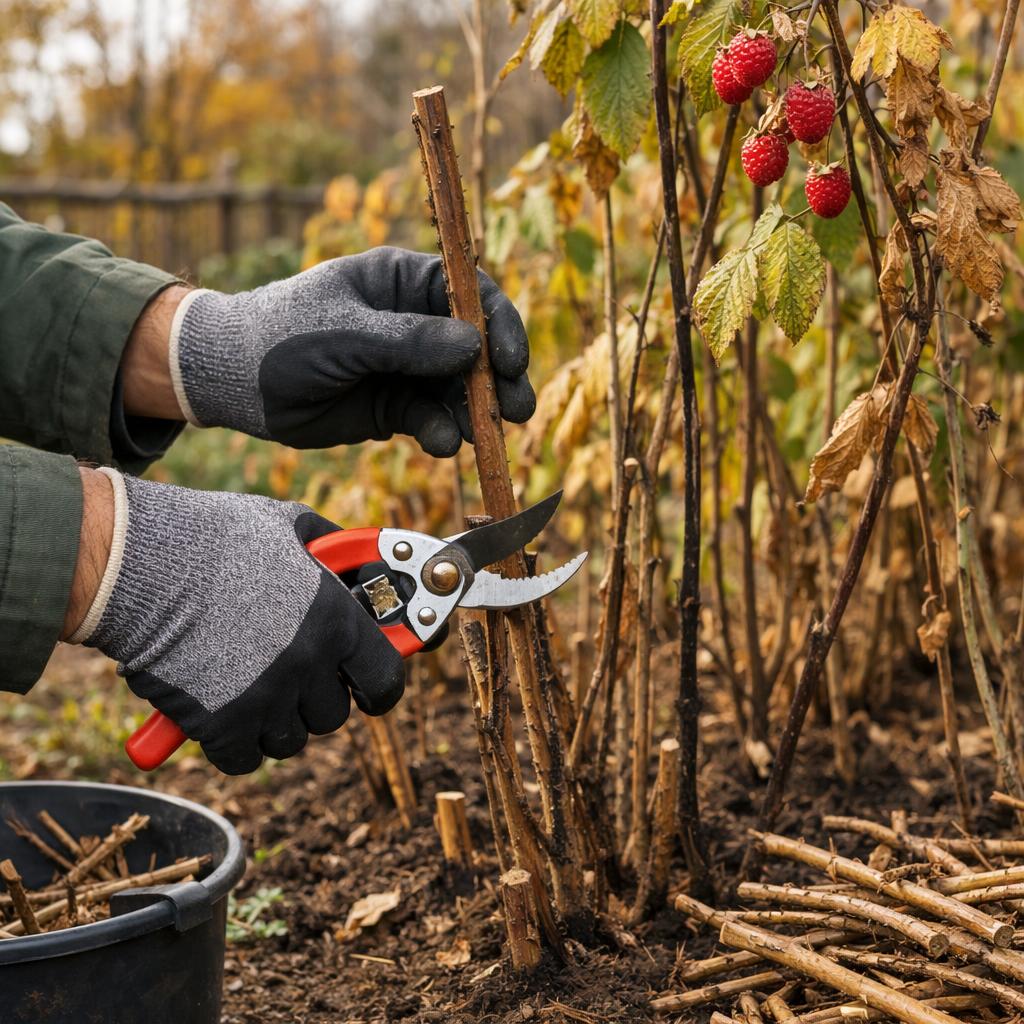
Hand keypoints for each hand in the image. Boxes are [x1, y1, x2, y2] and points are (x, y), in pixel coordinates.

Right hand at [72, 471, 404, 773]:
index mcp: (336, 619)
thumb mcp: (288, 525)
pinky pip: (245, 759)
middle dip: (314, 698)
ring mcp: (266, 699)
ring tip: (248, 685)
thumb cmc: (213, 536)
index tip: (366, 686)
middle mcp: (309, 664)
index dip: (378, 685)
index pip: (386, 678)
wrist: (138, 563)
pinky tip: (220, 711)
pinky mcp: (221, 726)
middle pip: (332, 715)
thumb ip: (331, 549)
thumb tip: (356, 561)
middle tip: (289, 673)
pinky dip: (234, 744)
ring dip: (275, 721)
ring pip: (290, 740)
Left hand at [169, 247, 534, 453]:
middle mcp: (414, 323)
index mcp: (402, 282)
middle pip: (476, 347)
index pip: (470, 295)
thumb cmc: (282, 336)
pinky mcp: (395, 407)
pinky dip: (443, 431)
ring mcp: (407, 367)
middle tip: (517, 408)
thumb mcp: (345, 333)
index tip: (511, 360)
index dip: (500, 324)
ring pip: (459, 389)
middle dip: (499, 378)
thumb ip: (409, 341)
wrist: (234, 382)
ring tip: (486, 434)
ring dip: (477, 411)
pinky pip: (432, 419)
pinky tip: (443, 442)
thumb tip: (474, 346)